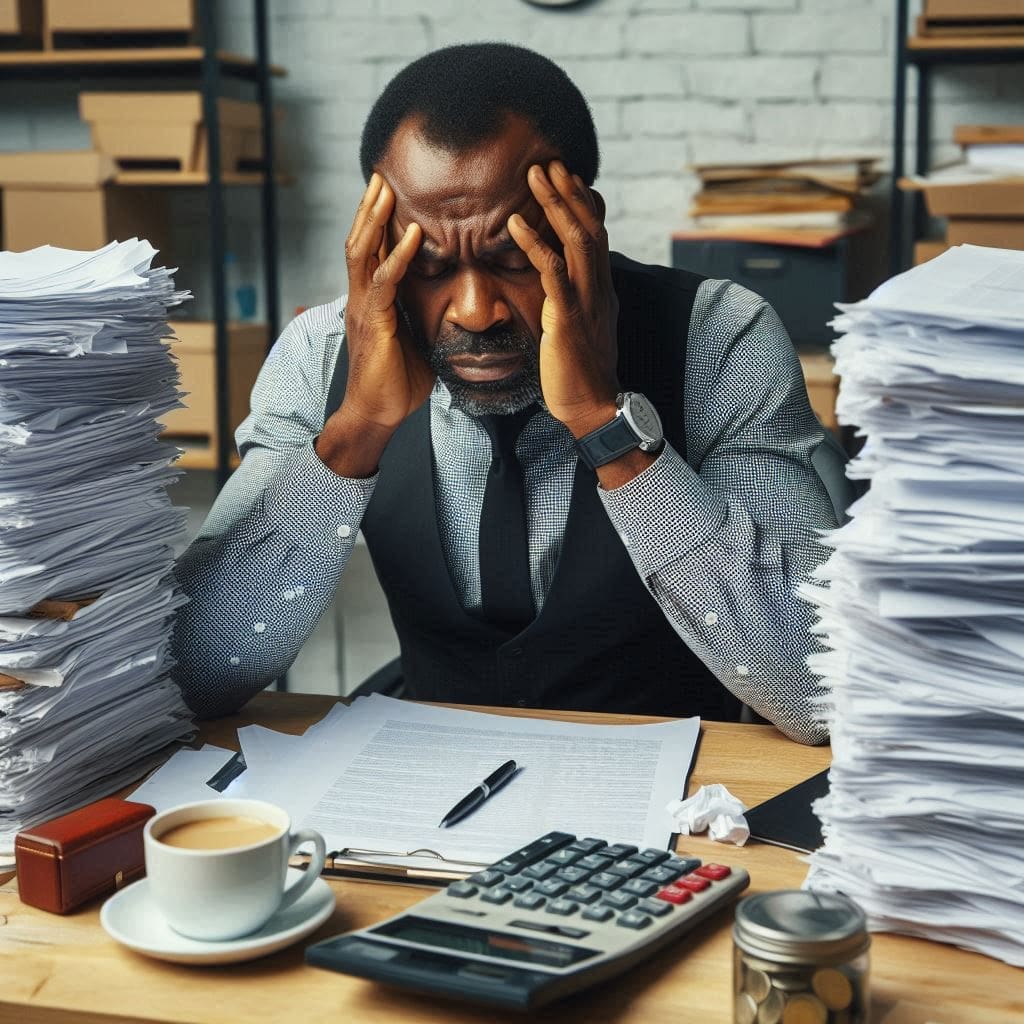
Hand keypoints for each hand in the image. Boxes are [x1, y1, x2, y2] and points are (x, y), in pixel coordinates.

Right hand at [338, 172, 433, 432]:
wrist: (378, 414)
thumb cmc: (396, 383)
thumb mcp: (414, 342)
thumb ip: (421, 320)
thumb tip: (446, 310)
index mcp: (370, 302)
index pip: (370, 252)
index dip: (376, 223)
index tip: (386, 195)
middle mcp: (361, 299)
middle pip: (359, 241)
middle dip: (369, 208)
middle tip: (380, 175)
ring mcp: (363, 309)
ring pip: (362, 252)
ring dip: (375, 219)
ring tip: (386, 189)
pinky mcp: (374, 323)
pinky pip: (383, 283)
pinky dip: (398, 256)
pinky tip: (414, 235)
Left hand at [507, 161, 618, 437]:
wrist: (593, 407)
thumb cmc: (580, 374)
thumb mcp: (580, 330)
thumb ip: (573, 303)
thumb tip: (560, 289)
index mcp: (600, 290)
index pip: (596, 236)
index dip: (582, 204)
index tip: (565, 179)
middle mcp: (598, 289)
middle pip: (589, 227)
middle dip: (569, 193)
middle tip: (549, 163)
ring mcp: (585, 302)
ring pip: (576, 241)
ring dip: (555, 205)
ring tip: (536, 176)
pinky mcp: (567, 319)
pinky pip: (552, 273)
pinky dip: (535, 245)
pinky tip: (516, 224)